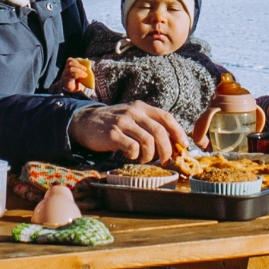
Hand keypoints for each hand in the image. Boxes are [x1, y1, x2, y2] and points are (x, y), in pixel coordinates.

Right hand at [71, 100, 190, 162]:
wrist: (85, 122)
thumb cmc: (113, 123)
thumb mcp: (132, 117)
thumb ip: (149, 125)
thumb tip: (172, 143)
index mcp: (142, 107)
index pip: (166, 118)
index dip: (178, 132)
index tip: (184, 146)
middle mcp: (134, 112)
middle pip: (160, 132)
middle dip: (167, 150)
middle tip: (165, 161)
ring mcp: (123, 122)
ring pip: (148, 142)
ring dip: (150, 156)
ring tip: (143, 159)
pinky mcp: (112, 134)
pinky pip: (132, 148)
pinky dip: (134, 156)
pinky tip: (128, 155)